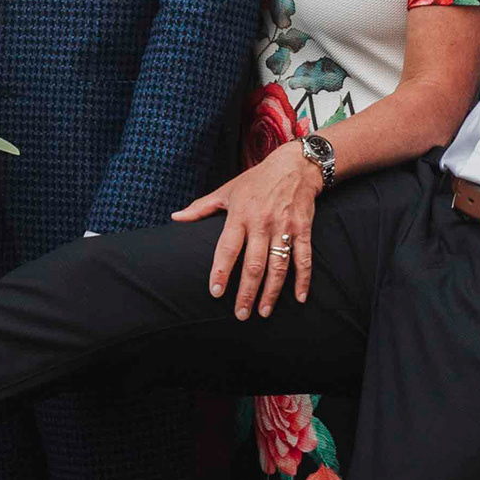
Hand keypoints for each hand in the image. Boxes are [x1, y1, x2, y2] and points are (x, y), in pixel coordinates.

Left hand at [173, 141, 322, 319]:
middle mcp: (262, 223)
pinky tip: (299, 298)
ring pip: (278, 265)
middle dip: (247, 291)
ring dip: (272, 291)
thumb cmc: (256, 180)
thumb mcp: (227, 191)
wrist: (294, 166)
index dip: (221, 271)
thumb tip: (175, 218)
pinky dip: (303, 279)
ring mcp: (284, 226)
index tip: (215, 292)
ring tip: (263, 312)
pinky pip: (303, 258)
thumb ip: (201, 208)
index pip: (228, 247)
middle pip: (254, 263)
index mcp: (240, 215)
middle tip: (240, 314)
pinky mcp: (304, 229)